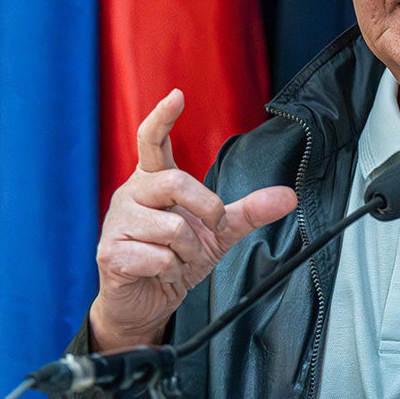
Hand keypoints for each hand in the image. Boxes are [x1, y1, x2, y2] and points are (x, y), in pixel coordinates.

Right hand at [89, 89, 295, 350]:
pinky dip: (171, 270)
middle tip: (213, 227)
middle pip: (176, 182)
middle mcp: (131, 193)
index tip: (177, 95)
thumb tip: (289, 196)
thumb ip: (249, 210)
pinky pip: (157, 257)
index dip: (163, 116)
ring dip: (188, 251)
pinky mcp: (110, 253)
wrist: (147, 303)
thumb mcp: (219, 231)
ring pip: (171, 227)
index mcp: (153, 180)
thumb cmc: (177, 258)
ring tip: (178, 258)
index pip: (152, 140)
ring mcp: (117, 222)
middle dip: (208, 208)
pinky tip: (160, 272)